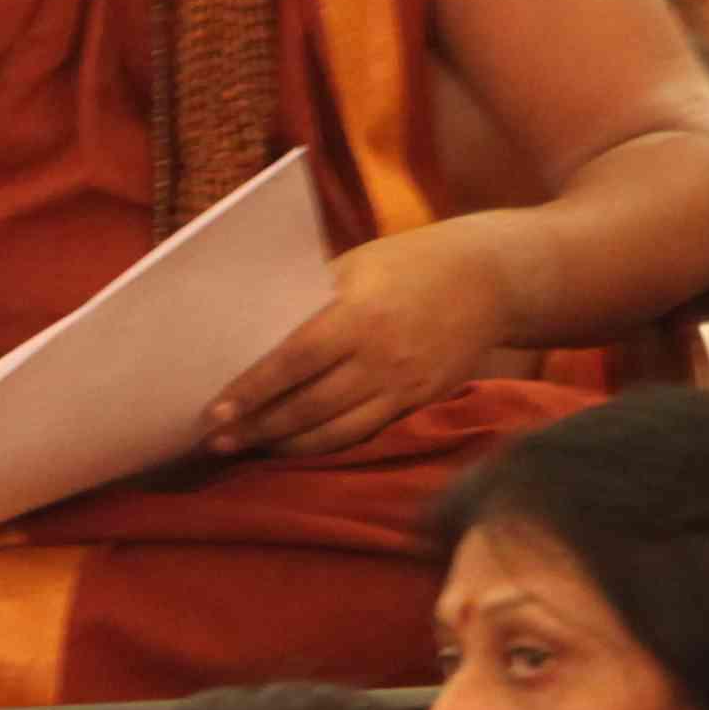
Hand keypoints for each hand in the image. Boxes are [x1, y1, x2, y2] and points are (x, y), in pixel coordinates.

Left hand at [209, 225, 513, 460]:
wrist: (492, 279)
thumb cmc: (411, 262)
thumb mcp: (357, 264)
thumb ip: (312, 300)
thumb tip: (252, 335)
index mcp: (361, 314)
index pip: (293, 361)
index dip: (252, 391)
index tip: (216, 412)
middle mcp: (382, 357)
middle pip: (309, 406)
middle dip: (259, 427)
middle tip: (216, 441)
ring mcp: (403, 385)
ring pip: (335, 431)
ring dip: (287, 445)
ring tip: (250, 448)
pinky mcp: (419, 401)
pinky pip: (364, 433)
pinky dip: (326, 444)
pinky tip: (298, 445)